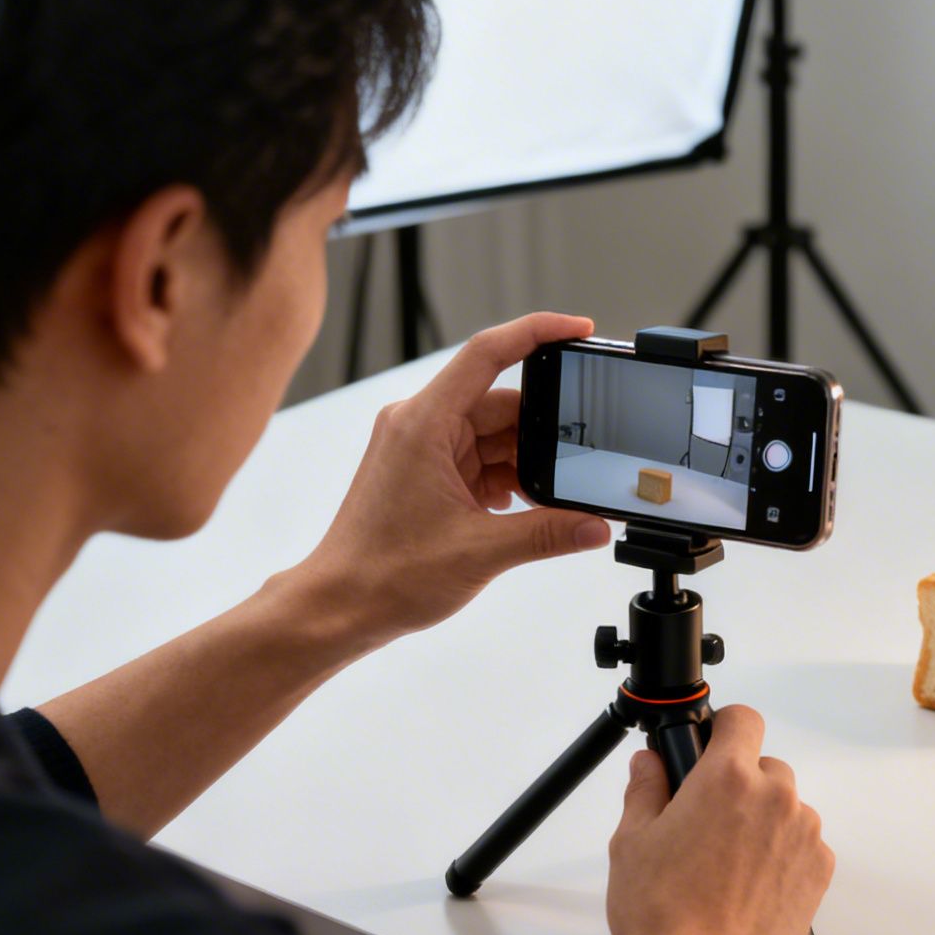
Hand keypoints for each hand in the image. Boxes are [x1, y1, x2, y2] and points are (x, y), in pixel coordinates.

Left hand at [295, 312, 612, 643]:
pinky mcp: (425, 470)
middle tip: (578, 460)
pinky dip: (506, 479)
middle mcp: (420, 424)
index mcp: (424, 423)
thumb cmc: (384, 574)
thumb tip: (595, 524)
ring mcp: (421, 447)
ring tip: (545, 501)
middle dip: (544, 433)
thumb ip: (547, 533)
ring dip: (525, 464)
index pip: (488, 353)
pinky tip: (519, 510)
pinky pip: (480, 458)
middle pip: (502, 403)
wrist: (340, 606)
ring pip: (494, 435)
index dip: (537, 332)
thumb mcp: (481, 551)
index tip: (578, 328)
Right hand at [607, 706, 833, 934]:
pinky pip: (803, 845)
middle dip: (740, 786)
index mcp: (727, 779)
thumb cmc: (664, 916)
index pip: (743, 720)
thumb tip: (649, 764)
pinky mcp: (820, 870)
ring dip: (764, 823)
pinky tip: (750, 886)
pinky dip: (783, 856)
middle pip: (765, 768)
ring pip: (786, 809)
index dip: (725, 728)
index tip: (714, 743)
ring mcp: (803, 834)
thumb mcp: (632, 842)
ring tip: (727, 866)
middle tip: (708, 824)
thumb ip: (645, 790)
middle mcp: (774, 798)